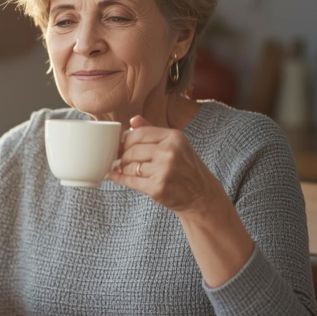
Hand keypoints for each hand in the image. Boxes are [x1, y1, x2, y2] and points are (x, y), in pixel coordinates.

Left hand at [106, 115, 220, 213]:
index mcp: (174, 137)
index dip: (126, 140)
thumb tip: (133, 120)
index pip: (139, 134)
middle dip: (123, 155)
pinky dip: (119, 178)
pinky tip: (114, 176)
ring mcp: (163, 170)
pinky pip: (130, 180)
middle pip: (132, 150)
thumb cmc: (187, 168)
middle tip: (121, 159)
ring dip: (123, 168)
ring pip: (130, 166)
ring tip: (125, 169)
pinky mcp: (157, 188)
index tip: (122, 145)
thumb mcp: (176, 145)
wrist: (202, 195)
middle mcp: (169, 152)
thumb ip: (153, 131)